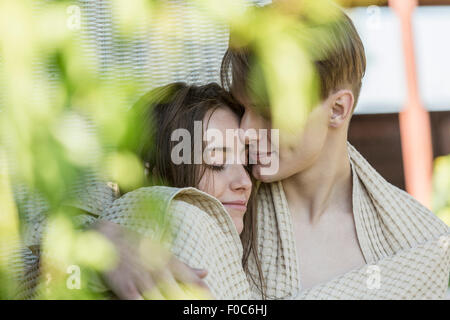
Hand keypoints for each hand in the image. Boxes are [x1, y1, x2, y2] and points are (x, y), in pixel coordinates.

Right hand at [92, 219, 211, 298]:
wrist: (107, 237)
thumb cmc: (137, 245)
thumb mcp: (162, 252)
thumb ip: (185, 266)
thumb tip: (206, 272)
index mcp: (171, 263)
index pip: (194, 282)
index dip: (205, 294)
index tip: (215, 300)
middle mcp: (160, 272)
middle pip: (180, 295)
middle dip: (189, 301)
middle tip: (199, 308)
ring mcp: (144, 282)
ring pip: (162, 301)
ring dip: (170, 303)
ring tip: (179, 304)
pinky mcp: (127, 290)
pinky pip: (140, 304)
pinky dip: (148, 305)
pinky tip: (153, 304)